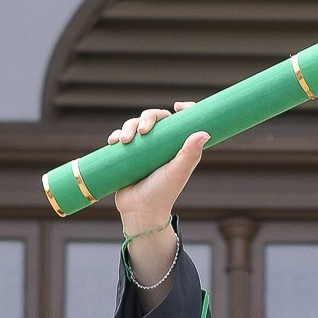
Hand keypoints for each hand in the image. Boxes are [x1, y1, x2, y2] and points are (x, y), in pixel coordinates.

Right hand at [113, 104, 207, 236]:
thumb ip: (190, 154)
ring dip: (129, 127)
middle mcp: (161, 145)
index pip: (181, 122)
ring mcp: (143, 149)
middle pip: (155, 118)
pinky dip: (116, 135)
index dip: (184, 110)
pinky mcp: (127, 155)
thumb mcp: (177, 172)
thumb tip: (204, 132)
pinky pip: (120, 138)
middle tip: (143, 131)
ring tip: (124, 141)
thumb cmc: (163, 193)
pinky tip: (114, 141)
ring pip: (135, 125)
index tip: (178, 106)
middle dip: (147, 118)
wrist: (140, 211)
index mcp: (177, 146)